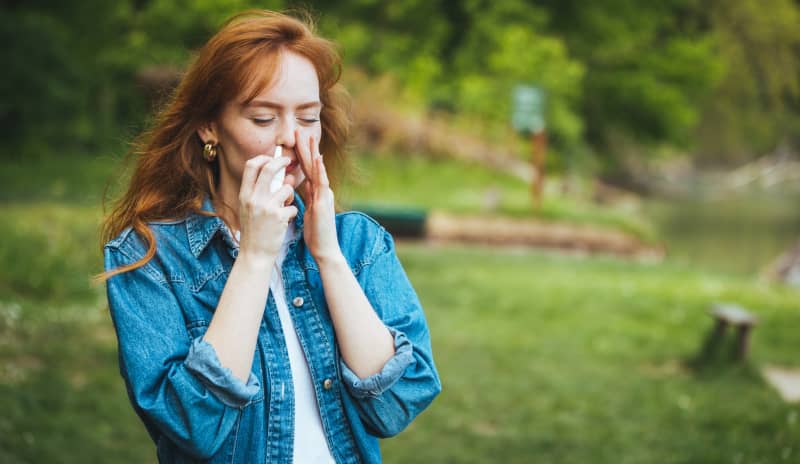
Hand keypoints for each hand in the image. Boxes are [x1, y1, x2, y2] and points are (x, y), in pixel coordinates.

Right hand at [237, 154, 297, 265]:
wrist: (254, 254)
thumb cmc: (254, 230)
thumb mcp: (249, 208)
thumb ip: (259, 191)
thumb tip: (279, 174)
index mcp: (244, 195)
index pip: (251, 166)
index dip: (263, 158)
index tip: (272, 158)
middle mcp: (253, 198)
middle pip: (269, 169)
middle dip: (281, 162)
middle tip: (289, 161)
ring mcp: (266, 207)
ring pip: (287, 188)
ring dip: (291, 195)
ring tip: (286, 206)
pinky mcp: (278, 217)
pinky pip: (293, 207)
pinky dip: (292, 213)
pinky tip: (285, 221)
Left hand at [296, 131, 342, 263]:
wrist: (325, 249)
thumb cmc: (316, 234)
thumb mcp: (307, 211)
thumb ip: (305, 198)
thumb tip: (298, 187)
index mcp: (316, 193)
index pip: (306, 169)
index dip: (301, 154)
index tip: (295, 140)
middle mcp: (322, 190)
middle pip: (312, 165)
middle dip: (306, 147)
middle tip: (299, 130)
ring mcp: (324, 195)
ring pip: (318, 169)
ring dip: (313, 152)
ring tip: (309, 136)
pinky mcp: (324, 202)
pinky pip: (322, 183)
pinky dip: (320, 169)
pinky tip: (317, 157)